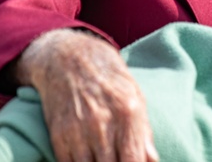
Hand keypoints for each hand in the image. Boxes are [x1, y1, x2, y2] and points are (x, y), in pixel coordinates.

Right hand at [16, 29, 158, 161]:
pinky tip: (88, 159)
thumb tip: (152, 160)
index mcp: (128, 113)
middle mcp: (103, 124)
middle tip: (116, 160)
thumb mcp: (135, 97)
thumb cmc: (108, 79)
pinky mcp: (59, 136)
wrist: (68, 59)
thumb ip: (144, 132)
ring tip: (103, 158)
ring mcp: (78, 131)